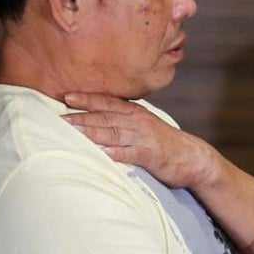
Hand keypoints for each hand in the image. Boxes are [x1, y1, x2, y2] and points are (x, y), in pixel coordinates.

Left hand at [62, 92, 212, 189]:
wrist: (193, 157)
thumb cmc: (163, 143)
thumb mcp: (144, 126)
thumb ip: (122, 122)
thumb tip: (95, 120)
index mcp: (136, 113)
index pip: (108, 102)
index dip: (88, 99)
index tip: (67, 96)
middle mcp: (138, 122)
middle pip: (105, 117)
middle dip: (82, 116)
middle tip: (60, 117)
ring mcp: (144, 138)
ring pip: (113, 133)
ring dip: (92, 132)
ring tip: (72, 131)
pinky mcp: (150, 155)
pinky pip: (129, 153)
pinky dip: (113, 152)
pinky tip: (100, 153)